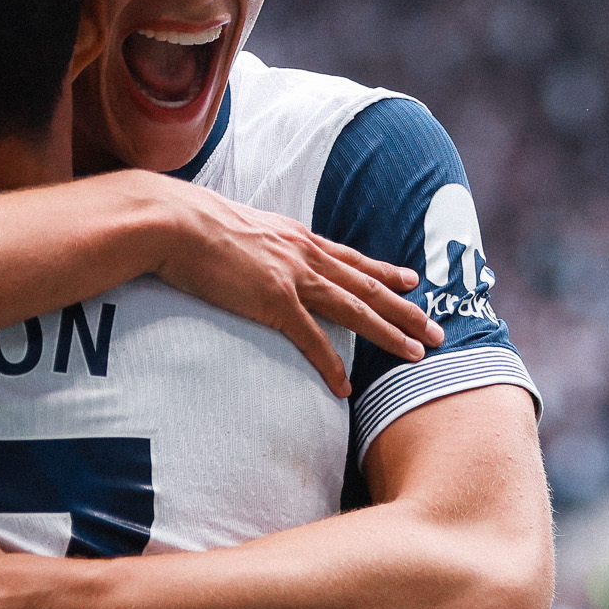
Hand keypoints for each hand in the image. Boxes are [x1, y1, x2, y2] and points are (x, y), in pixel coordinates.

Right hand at [151, 177, 440, 399]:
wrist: (174, 222)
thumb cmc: (190, 224)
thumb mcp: (235, 225)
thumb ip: (256, 242)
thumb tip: (253, 252)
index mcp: (295, 236)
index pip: (350, 258)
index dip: (384, 271)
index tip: (411, 281)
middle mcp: (304, 254)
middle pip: (367, 286)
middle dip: (405, 310)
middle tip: (435, 329)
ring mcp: (293, 277)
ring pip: (355, 310)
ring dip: (389, 334)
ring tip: (415, 354)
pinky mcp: (275, 302)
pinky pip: (312, 340)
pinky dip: (332, 364)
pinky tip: (345, 385)